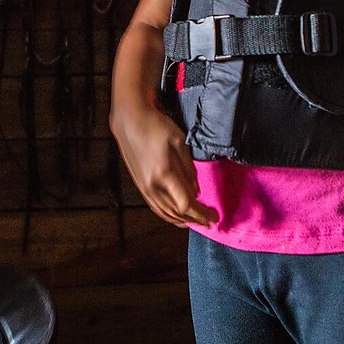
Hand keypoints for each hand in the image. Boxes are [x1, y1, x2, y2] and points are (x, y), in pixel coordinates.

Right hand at [110, 103, 215, 227]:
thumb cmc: (156, 126)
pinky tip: (177, 217)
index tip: (214, 216)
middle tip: (210, 221)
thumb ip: (189, 168)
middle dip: (195, 220)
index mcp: (164, 173)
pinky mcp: (140, 186)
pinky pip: (156, 208)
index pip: (186, 203)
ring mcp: (144, 187)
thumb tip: (196, 190)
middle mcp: (152, 185)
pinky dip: (168, 216)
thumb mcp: (179, 141)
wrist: (130, 121)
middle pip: (177, 212)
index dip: (202, 213)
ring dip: (182, 220)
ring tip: (196, 222)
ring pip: (165, 213)